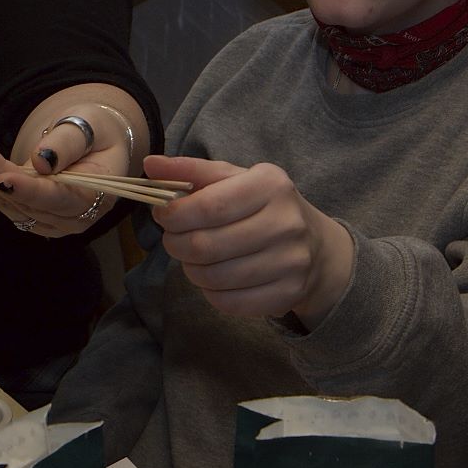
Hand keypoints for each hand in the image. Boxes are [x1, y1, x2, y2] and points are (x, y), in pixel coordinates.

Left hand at [0, 114, 125, 238]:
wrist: (93, 143)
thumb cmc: (95, 131)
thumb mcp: (89, 126)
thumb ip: (67, 143)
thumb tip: (40, 161)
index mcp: (94, 198)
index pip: (57, 199)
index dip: (29, 190)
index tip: (1, 178)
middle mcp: (71, 218)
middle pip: (25, 201)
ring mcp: (49, 220)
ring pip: (8, 202)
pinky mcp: (30, 213)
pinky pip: (3, 198)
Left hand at [146, 153, 355, 326]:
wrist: (316, 247)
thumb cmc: (263, 206)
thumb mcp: (233, 179)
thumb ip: (191, 171)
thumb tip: (150, 165)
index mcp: (270, 185)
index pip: (209, 206)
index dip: (175, 214)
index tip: (162, 215)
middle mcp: (286, 222)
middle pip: (206, 245)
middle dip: (176, 244)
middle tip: (173, 239)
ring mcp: (291, 262)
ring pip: (214, 278)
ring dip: (191, 269)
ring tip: (194, 258)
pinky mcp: (288, 294)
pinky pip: (229, 302)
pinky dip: (210, 292)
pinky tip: (214, 278)